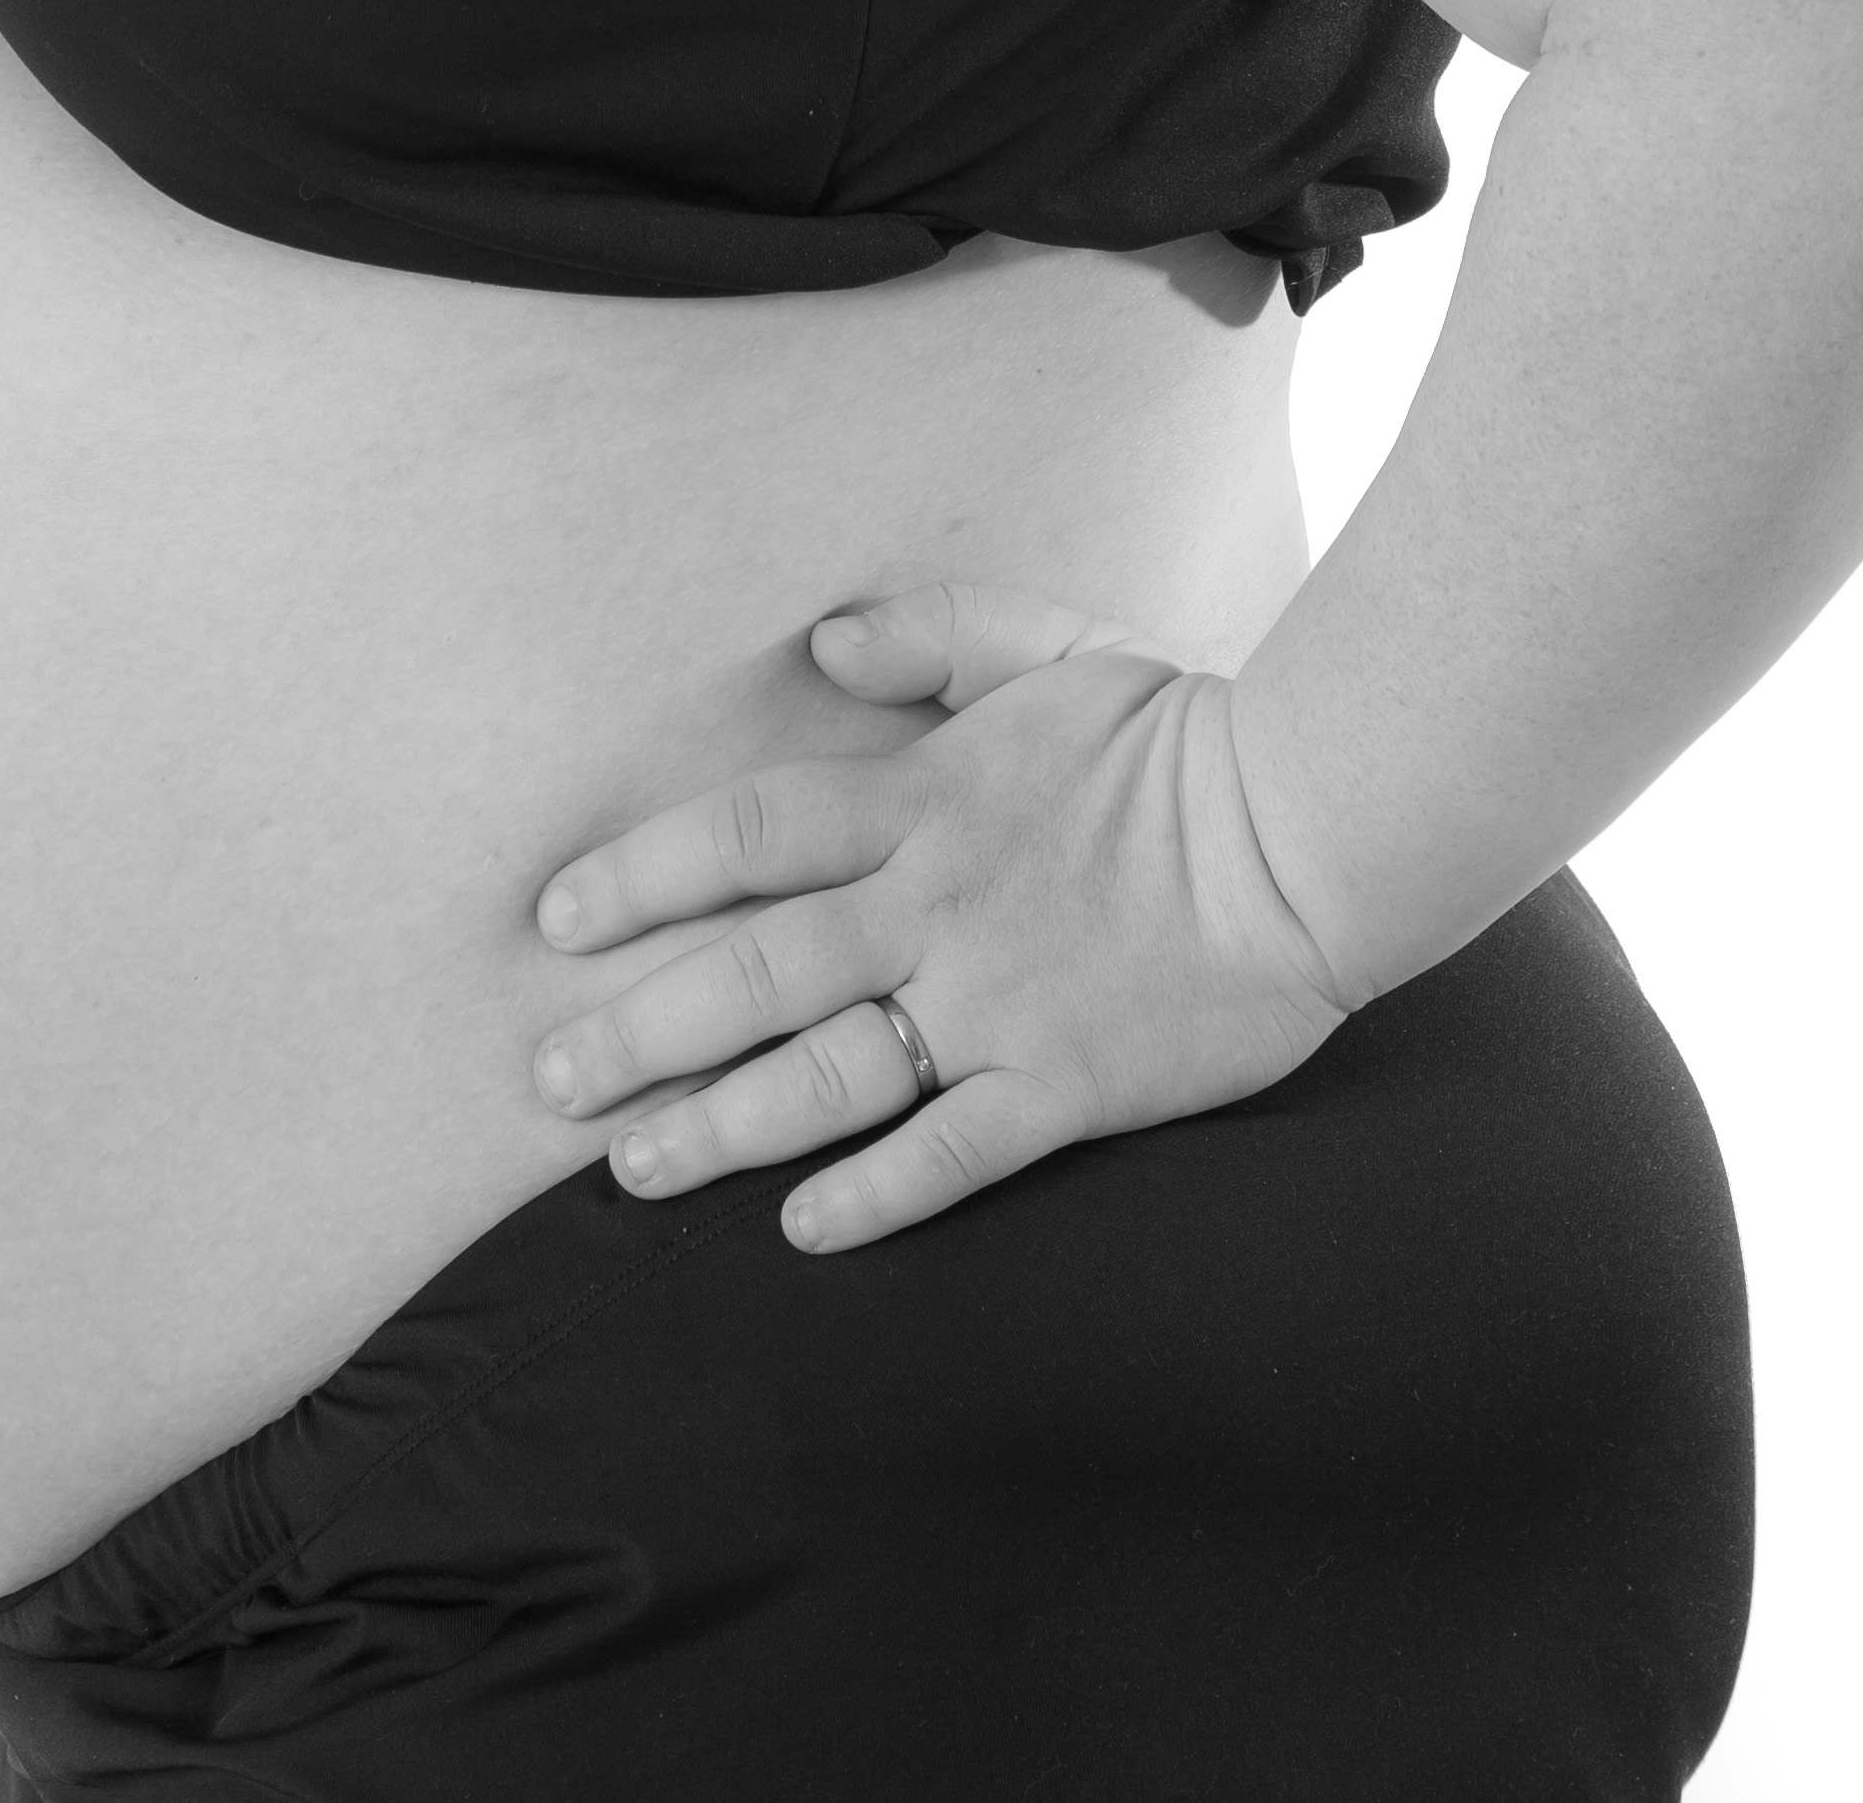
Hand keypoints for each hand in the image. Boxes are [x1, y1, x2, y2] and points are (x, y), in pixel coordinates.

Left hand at [526, 582, 1350, 1254]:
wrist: (1314, 828)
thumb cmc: (1185, 731)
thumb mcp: (1055, 642)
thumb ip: (933, 631)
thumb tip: (818, 644)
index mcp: (927, 797)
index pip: (748, 835)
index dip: (643, 873)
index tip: (557, 915)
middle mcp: (937, 906)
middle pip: (756, 971)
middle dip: (640, 1027)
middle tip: (549, 1078)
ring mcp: (997, 1002)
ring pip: (827, 1074)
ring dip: (718, 1125)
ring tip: (629, 1169)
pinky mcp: (1065, 1085)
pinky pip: (949, 1153)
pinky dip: (872, 1193)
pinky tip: (800, 1230)